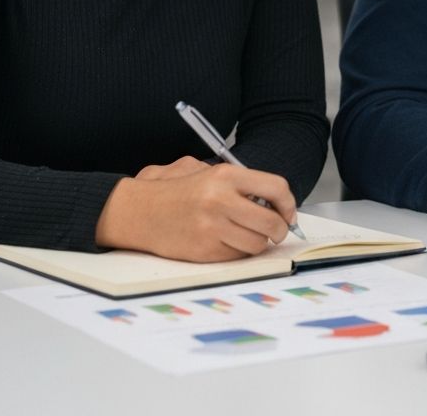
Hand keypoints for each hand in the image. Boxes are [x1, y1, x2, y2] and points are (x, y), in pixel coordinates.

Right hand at [95, 159, 297, 261]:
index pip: (275, 188)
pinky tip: (228, 241)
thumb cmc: (173, 190)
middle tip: (276, 229)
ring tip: (249, 235)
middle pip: (271, 223)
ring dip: (259, 243)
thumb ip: (236, 180)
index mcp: (225, 176)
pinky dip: (239, 252)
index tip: (288, 212)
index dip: (288, 203)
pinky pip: (237, 256)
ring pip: (257, 244)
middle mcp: (221, 200)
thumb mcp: (204, 170)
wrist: (138, 212)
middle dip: (280, 229)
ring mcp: (212, 228)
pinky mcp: (204, 251)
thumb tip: (271, 199)